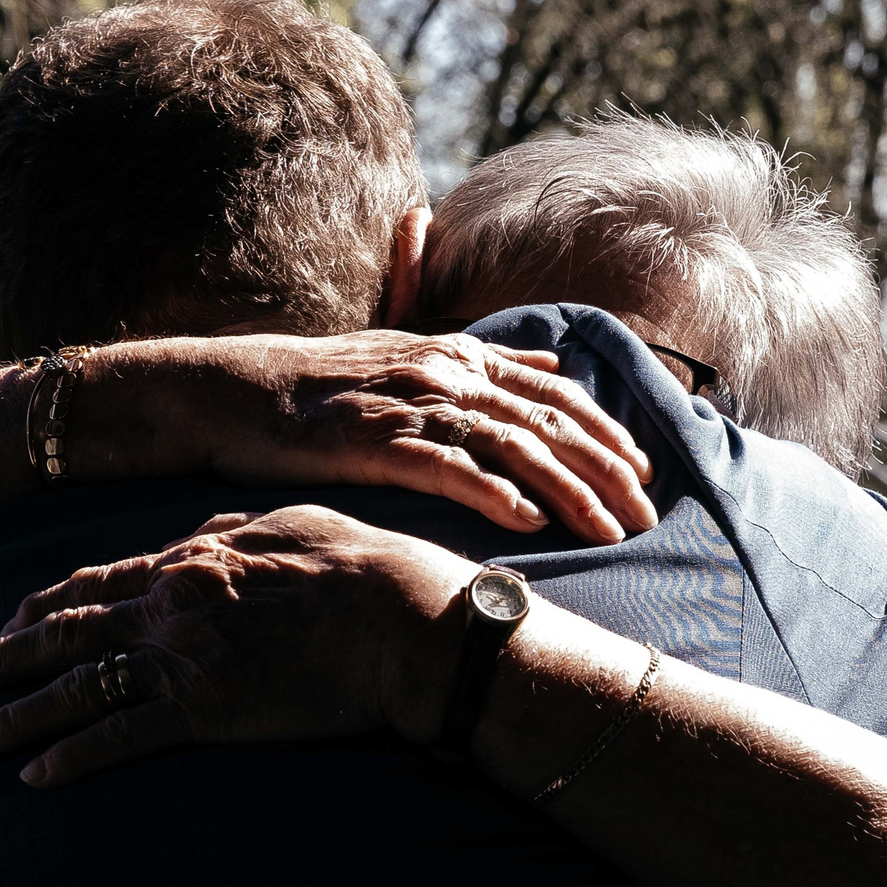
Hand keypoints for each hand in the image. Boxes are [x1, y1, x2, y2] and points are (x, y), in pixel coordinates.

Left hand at [0, 505, 475, 785]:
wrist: (404, 620)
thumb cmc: (364, 568)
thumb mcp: (291, 522)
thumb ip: (232, 531)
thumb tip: (198, 535)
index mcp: (190, 556)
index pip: (95, 580)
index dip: (42, 604)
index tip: (7, 622)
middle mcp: (169, 602)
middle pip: (65, 631)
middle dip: (4, 657)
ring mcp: (182, 657)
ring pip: (74, 687)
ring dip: (17, 715)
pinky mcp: (202, 711)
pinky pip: (117, 736)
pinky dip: (69, 756)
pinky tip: (35, 775)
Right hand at [101, 332, 655, 542]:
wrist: (240, 391)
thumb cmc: (325, 384)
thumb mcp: (413, 357)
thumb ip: (486, 361)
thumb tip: (549, 360)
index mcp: (461, 356)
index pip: (555, 393)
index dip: (607, 431)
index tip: (644, 471)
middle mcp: (449, 374)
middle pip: (550, 424)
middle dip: (607, 470)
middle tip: (646, 514)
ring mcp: (415, 406)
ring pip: (515, 449)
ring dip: (570, 492)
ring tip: (608, 531)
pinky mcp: (380, 443)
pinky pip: (450, 470)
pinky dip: (495, 495)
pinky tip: (530, 525)